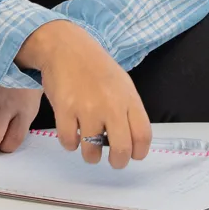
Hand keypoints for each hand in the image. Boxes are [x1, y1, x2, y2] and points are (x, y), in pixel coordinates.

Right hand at [17, 19, 151, 167]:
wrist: (66, 47)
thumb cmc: (95, 66)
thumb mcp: (122, 84)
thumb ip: (129, 110)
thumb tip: (131, 140)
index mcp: (128, 99)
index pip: (143, 136)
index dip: (139, 152)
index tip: (133, 155)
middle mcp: (111, 105)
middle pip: (121, 149)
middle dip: (118, 162)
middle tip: (113, 161)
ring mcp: (87, 108)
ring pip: (91, 150)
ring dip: (91, 155)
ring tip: (89, 150)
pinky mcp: (65, 109)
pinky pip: (68, 141)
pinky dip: (69, 143)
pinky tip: (71, 135)